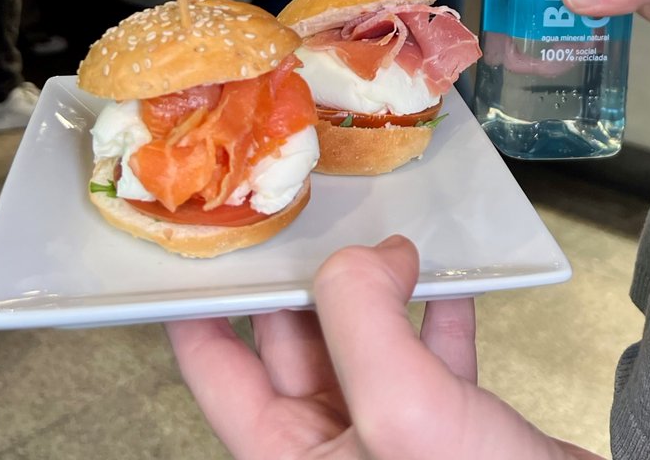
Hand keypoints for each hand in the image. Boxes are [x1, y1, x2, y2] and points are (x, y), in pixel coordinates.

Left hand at [167, 236, 597, 459]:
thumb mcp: (401, 411)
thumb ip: (362, 319)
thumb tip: (365, 255)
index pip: (219, 372)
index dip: (201, 307)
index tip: (200, 244)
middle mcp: (330, 454)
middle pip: (295, 343)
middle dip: (306, 279)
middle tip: (309, 214)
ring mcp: (389, 443)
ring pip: (364, 343)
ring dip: (377, 290)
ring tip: (387, 241)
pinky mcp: (448, 433)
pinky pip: (428, 356)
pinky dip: (436, 314)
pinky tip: (449, 282)